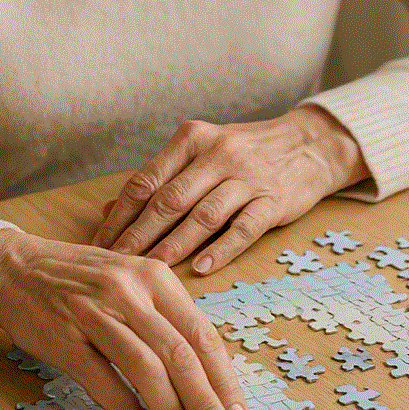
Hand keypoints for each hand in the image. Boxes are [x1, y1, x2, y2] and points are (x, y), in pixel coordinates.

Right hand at [0, 228, 247, 409]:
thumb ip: (166, 319)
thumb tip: (206, 375)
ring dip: (168, 404)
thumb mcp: (132, 283)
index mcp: (154, 277)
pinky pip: (101, 377)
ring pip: (145, 365)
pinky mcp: (64, 336)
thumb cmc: (81, 281)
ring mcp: (95, 313)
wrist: (15, 269)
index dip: (224, 379)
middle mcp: (129, 291)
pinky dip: (121, 402)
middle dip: (206, 400)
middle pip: (180, 354)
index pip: (202, 334)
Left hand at [91, 104, 368, 273]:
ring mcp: (248, 177)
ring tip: (151, 271)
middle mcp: (218, 154)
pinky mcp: (274, 199)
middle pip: (170, 200)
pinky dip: (222, 248)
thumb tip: (108, 209)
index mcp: (192, 139)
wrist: (309, 144)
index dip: (121, 216)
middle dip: (139, 236)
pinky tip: (203, 268)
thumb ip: (158, 179)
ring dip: (174, 245)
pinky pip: (244, 226)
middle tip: (116, 265)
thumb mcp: (200, 153)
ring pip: (203, 215)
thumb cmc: (244, 152)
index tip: (99, 244)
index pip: (147, 180)